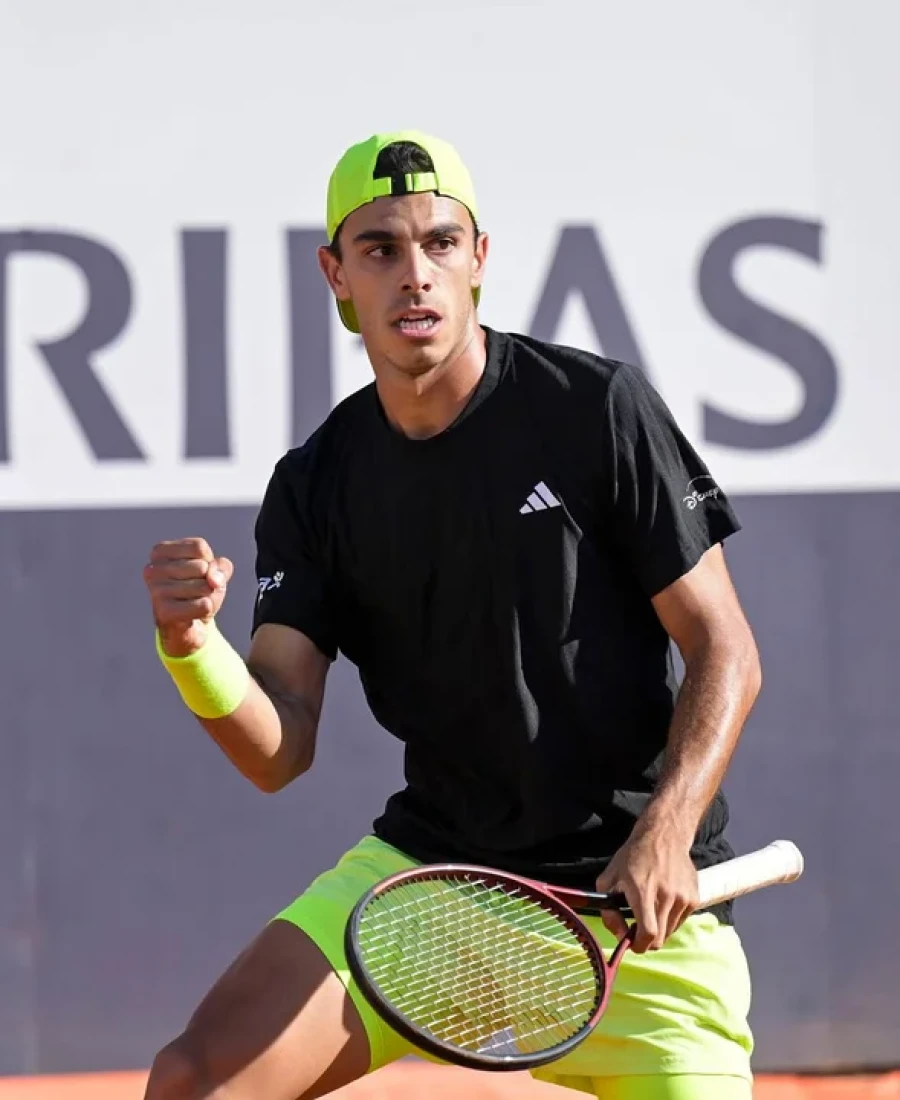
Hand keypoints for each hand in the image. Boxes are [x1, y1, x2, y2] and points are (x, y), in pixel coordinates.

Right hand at [143, 538, 233, 656]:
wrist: (188, 627)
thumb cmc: (198, 592)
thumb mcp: (214, 572)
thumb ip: (220, 567)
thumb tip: (213, 580)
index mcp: (160, 552)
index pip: (198, 547)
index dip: (209, 561)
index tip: (198, 573)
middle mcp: (152, 570)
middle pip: (202, 567)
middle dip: (208, 581)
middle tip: (195, 592)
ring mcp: (155, 591)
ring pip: (204, 586)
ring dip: (208, 597)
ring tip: (193, 602)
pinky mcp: (163, 612)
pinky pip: (204, 605)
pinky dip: (207, 611)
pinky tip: (192, 615)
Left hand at [594, 828, 698, 952]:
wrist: (664, 836)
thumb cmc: (633, 856)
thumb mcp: (609, 878)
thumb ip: (609, 910)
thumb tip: (619, 935)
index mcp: (643, 892)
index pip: (648, 932)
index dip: (639, 945)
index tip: (632, 943)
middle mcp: (666, 896)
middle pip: (660, 938)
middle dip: (646, 940)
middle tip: (638, 928)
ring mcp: (683, 898)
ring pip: (670, 932)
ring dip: (659, 929)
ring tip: (650, 909)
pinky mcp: (694, 898)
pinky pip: (680, 921)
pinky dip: (670, 919)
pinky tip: (663, 901)